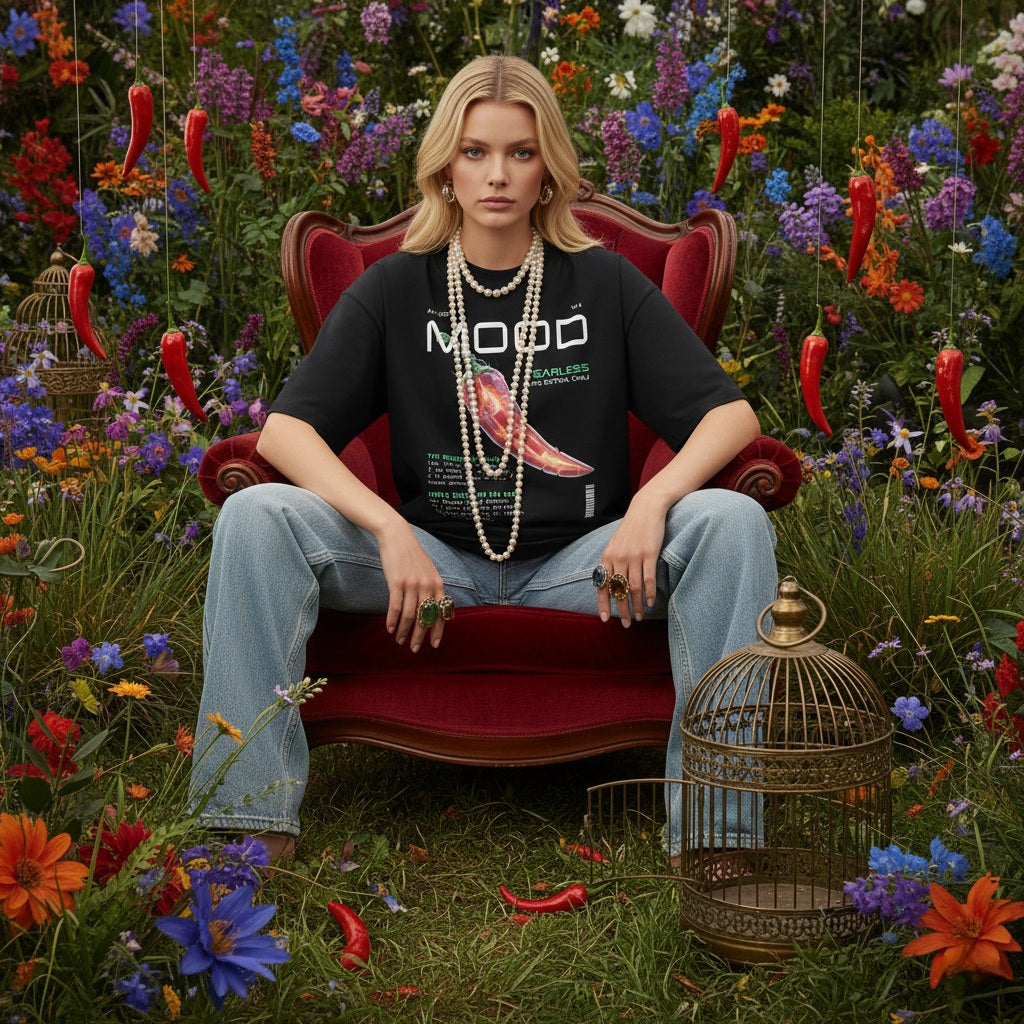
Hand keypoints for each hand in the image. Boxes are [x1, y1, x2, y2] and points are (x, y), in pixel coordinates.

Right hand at [378, 523, 447, 651]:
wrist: (397, 536)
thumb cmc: (412, 555)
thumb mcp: (428, 570)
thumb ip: (432, 588)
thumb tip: (433, 608)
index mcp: (438, 584)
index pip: (441, 613)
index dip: (438, 630)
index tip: (434, 645)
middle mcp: (427, 586)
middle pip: (426, 618)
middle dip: (420, 636)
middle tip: (415, 649)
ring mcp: (412, 584)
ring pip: (410, 615)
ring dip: (404, 631)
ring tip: (399, 641)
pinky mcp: (397, 583)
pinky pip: (396, 607)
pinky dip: (393, 620)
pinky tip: (389, 629)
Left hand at [596, 498, 664, 627]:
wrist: (646, 509)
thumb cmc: (631, 528)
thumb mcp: (615, 543)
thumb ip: (612, 561)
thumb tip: (610, 583)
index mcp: (607, 556)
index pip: (602, 584)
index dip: (603, 603)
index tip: (605, 618)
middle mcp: (618, 557)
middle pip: (618, 589)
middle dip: (622, 609)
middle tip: (627, 624)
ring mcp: (634, 556)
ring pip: (633, 587)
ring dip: (637, 605)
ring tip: (640, 617)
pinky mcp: (649, 554)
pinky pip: (648, 579)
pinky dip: (649, 593)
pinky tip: (650, 603)